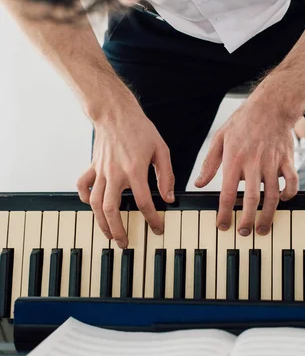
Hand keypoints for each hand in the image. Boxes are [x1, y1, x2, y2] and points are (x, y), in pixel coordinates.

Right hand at [77, 98, 174, 246]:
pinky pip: (84, 186)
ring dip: (101, 222)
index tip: (158, 229)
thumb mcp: (161, 149)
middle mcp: (115, 174)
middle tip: (125, 243)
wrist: (115, 112)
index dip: (152, 219)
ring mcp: (101, 171)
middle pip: (112, 209)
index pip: (144, 202)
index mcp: (135, 170)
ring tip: (109, 234)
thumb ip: (166, 175)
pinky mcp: (93, 166)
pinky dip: (85, 198)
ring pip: (96, 203)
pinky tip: (92, 206)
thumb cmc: (140, 129)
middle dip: (118, 230)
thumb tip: (168, 197)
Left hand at [195, 95, 297, 235]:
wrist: (271, 105)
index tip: (222, 226)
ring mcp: (273, 163)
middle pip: (251, 199)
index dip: (224, 213)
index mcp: (234, 160)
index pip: (227, 193)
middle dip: (248, 220)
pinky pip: (292, 182)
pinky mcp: (287, 160)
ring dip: (268, 215)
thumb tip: (199, 184)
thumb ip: (209, 163)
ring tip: (263, 228)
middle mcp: (254, 164)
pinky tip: (283, 201)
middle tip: (244, 233)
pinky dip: (289, 194)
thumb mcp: (219, 139)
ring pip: (272, 196)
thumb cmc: (243, 122)